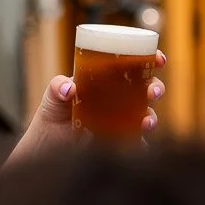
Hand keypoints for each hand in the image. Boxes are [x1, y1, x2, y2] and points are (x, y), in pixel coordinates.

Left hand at [3, 51, 165, 172]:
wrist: (45, 146)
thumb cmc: (52, 115)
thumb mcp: (52, 96)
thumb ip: (57, 87)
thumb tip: (69, 88)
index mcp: (108, 81)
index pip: (135, 67)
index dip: (152, 60)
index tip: (159, 59)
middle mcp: (119, 100)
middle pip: (147, 90)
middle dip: (156, 88)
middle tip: (153, 92)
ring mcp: (120, 122)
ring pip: (146, 116)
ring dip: (152, 117)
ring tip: (146, 123)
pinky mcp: (117, 143)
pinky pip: (136, 143)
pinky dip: (140, 144)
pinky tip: (138, 145)